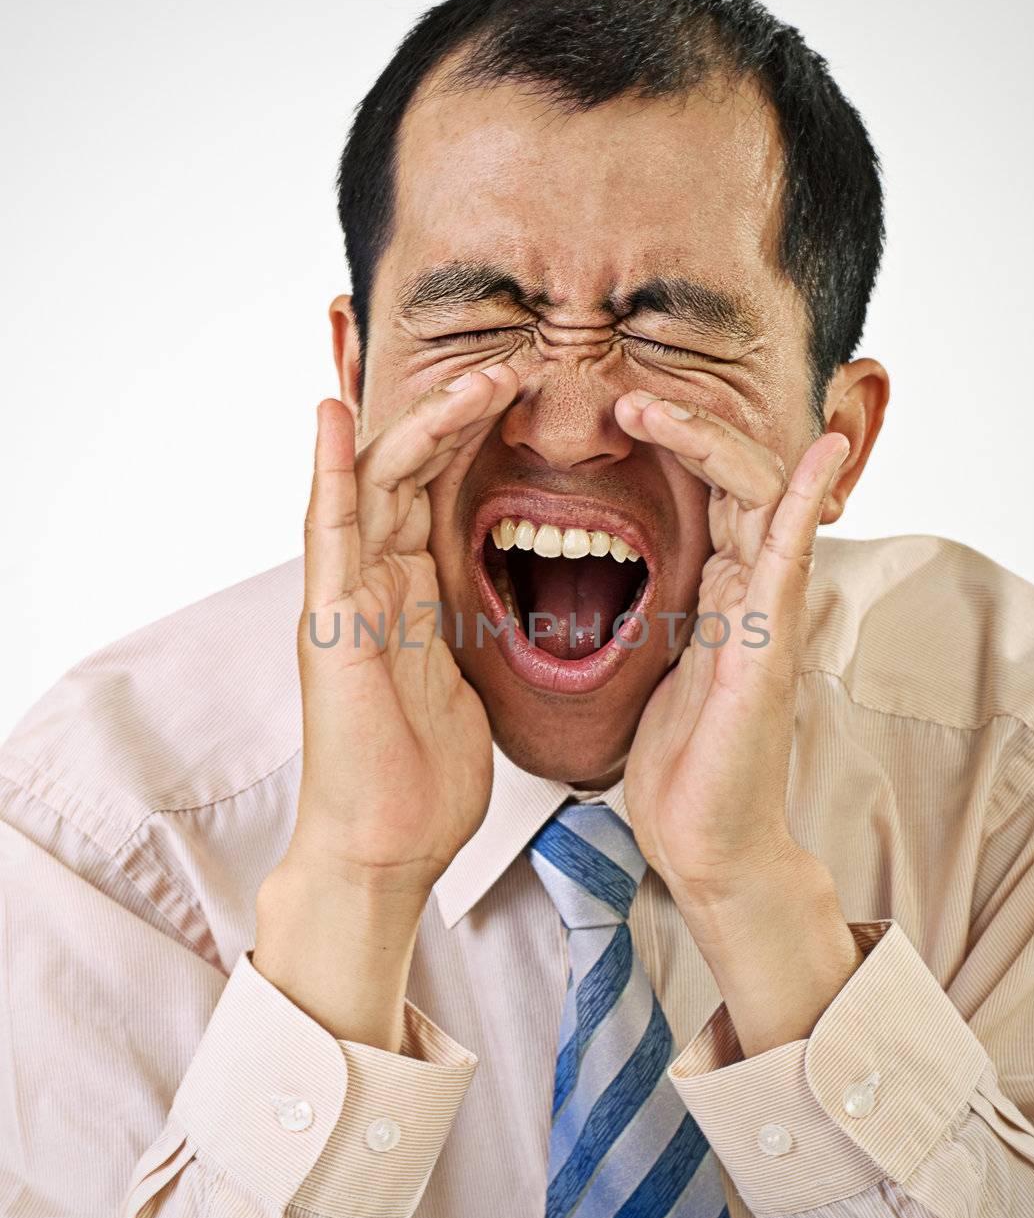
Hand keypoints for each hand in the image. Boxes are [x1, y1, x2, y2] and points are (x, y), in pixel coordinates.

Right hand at [254, 362, 518, 1044]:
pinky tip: (328, 415)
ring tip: (479, 378)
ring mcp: (343, 600)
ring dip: (422, 424)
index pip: (432, 488)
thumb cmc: (420, 781)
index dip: (471, 435)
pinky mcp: (328, 626)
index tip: (525, 395)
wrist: (386, 850)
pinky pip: (326, 536)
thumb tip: (491, 608)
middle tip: (516, 367)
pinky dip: (324, 472)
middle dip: (457, 413)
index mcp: (406, 593)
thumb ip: (462, 630)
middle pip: (403, 469)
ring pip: (372, 483)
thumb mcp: (461, 682)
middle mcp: (370, 583)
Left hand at [615, 395, 859, 1051]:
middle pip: (735, 476)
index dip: (671, 444)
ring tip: (648, 408)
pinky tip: (818, 454)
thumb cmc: (681, 765)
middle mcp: (751, 590)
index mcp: (720, 591)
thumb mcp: (652, 665)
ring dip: (708, 443)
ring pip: (758, 496)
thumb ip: (655, 612)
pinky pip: (791, 557)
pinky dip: (807, 498)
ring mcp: (768, 613)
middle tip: (622, 397)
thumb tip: (609, 575)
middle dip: (683, 428)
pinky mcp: (770, 645)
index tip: (610, 418)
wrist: (705, 842)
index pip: (709, 490)